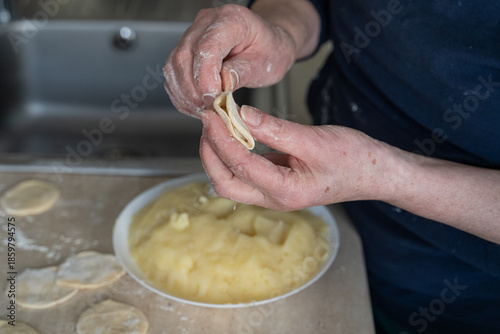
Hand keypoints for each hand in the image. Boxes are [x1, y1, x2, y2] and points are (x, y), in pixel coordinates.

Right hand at [163, 4, 295, 117]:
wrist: (267, 44)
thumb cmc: (269, 50)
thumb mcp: (265, 63)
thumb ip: (242, 73)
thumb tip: (222, 86)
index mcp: (231, 19)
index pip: (207, 46)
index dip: (205, 76)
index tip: (212, 99)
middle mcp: (206, 22)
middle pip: (184, 56)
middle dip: (193, 90)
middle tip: (209, 110)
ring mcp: (193, 35)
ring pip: (174, 66)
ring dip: (185, 95)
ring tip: (204, 110)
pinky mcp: (185, 50)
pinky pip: (173, 74)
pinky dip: (182, 95)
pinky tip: (196, 106)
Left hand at [199, 105, 393, 210]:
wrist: (374, 172)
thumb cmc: (352, 159)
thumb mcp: (313, 140)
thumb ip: (275, 129)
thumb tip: (242, 116)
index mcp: (284, 191)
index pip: (239, 165)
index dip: (221, 138)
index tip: (212, 114)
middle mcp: (274, 199)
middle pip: (226, 183)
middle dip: (211, 153)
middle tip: (208, 122)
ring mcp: (274, 193)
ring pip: (233, 181)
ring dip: (219, 155)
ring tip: (217, 126)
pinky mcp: (276, 183)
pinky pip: (246, 172)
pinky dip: (234, 154)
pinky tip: (235, 133)